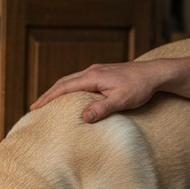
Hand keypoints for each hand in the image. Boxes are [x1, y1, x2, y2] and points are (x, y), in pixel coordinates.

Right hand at [30, 61, 163, 121]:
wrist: (155, 73)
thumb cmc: (140, 87)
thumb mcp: (122, 100)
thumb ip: (102, 108)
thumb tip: (83, 117)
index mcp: (93, 77)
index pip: (64, 87)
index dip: (48, 98)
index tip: (35, 108)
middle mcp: (92, 71)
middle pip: (63, 82)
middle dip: (48, 95)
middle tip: (34, 108)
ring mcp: (96, 71)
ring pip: (70, 81)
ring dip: (57, 91)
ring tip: (47, 104)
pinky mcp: (102, 74)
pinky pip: (79, 81)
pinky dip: (68, 89)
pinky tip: (68, 97)